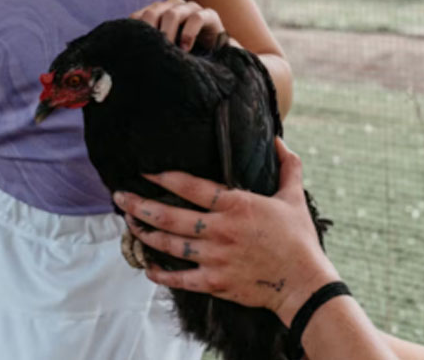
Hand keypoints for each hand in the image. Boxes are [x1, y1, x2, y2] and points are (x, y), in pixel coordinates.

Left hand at [112, 138, 339, 324]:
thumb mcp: (293, 196)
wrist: (303, 282)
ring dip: (146, 234)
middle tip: (120, 196)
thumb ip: (287, 166)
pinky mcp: (215, 282)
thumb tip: (278, 140)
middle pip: (170, 217)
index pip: (191, 187)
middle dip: (140, 205)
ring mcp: (215, 258)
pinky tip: (147, 267)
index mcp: (236, 206)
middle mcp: (220, 231)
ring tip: (130, 224)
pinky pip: (180, 279)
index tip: (145, 172)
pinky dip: (161, 274)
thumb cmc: (299, 239)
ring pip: (170, 245)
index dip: (164, 178)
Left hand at [131, 0, 224, 51]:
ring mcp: (191, 8)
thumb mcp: (164, 50)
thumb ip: (149, 49)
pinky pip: (197, 18)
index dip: (135, 31)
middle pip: (153, 12)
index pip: (139, 16)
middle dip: (150, 31)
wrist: (216, 54)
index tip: (133, 50)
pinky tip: (185, 49)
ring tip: (167, 51)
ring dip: (167, 33)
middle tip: (150, 50)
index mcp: (158, 11)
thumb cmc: (184, 53)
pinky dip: (188, 34)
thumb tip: (124, 60)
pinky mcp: (210, 15)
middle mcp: (173, 6)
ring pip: (173, 13)